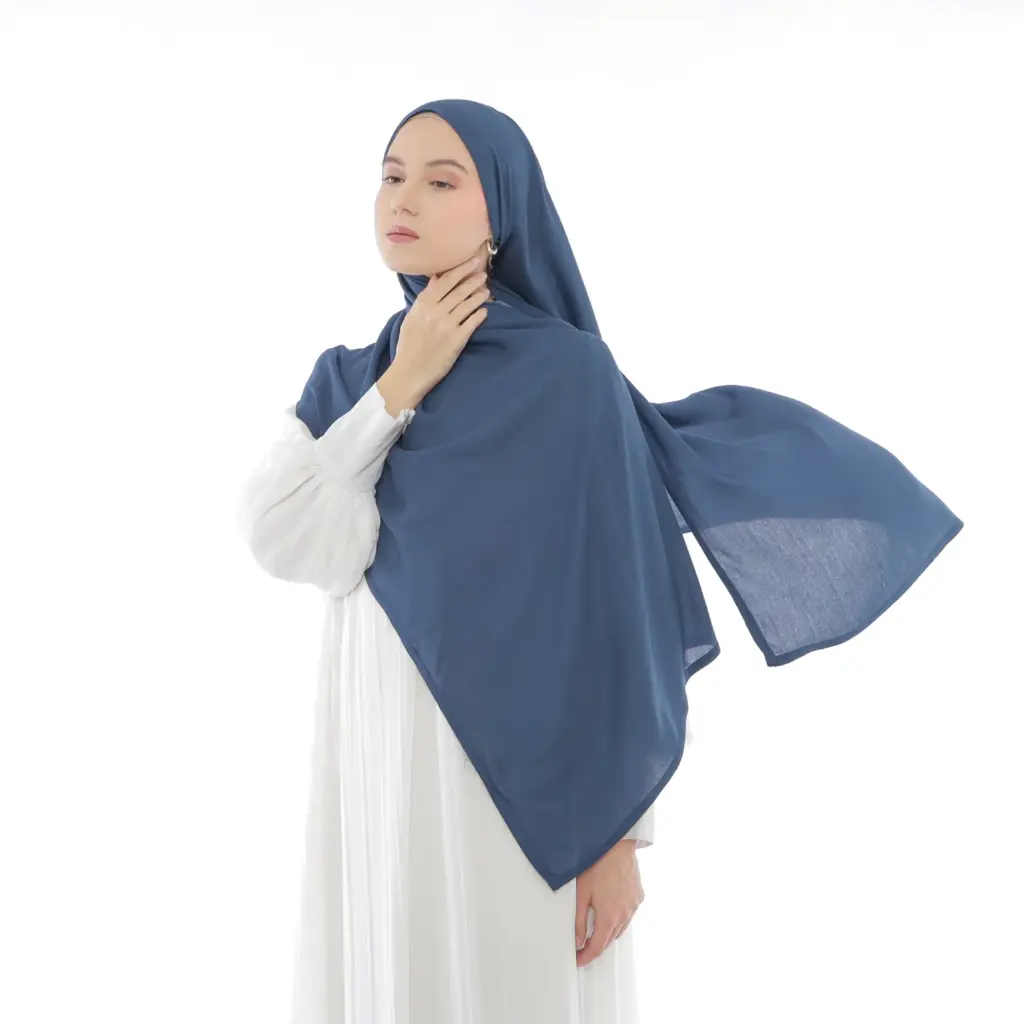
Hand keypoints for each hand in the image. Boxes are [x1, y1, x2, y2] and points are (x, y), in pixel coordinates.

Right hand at [393, 255, 489, 398]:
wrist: (410, 372)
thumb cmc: (409, 345)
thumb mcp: (412, 318)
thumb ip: (425, 299)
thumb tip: (435, 279)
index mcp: (423, 305)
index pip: (445, 281)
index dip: (460, 270)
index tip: (472, 262)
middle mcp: (436, 312)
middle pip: (459, 291)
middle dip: (473, 280)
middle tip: (483, 274)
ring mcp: (447, 325)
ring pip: (467, 305)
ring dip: (479, 297)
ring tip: (486, 291)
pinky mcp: (457, 340)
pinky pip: (472, 322)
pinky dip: (479, 315)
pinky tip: (485, 311)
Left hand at [575, 839, 644, 967]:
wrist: (617, 846)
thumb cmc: (598, 865)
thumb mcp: (582, 894)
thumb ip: (579, 920)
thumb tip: (578, 941)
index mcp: (609, 917)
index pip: (598, 947)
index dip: (587, 956)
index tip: (579, 960)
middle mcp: (624, 916)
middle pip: (609, 940)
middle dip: (596, 945)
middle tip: (583, 946)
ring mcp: (634, 907)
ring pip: (620, 929)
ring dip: (608, 933)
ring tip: (595, 931)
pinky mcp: (639, 897)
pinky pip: (628, 916)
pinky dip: (619, 920)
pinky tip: (611, 912)